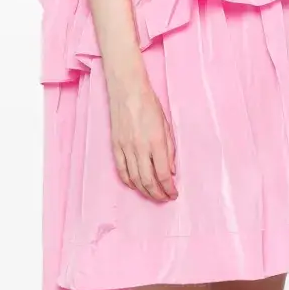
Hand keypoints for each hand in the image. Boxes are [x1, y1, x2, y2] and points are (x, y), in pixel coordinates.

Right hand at [108, 76, 177, 201]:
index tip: (173, 194)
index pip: (163, 174)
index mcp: (156, 142)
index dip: (169, 189)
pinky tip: (135, 186)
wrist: (127, 91)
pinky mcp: (115, 146)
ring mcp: (126, 148)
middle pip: (148, 181)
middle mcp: (140, 148)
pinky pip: (121, 170)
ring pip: (134, 179)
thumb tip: (170, 171)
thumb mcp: (166, 126)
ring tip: (152, 195)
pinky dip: (128, 181)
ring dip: (144, 191)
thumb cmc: (149, 105)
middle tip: (164, 198)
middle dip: (157, 194)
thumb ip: (169, 150)